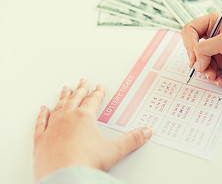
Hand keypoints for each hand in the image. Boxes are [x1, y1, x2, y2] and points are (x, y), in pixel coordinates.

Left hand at [33, 79, 151, 181]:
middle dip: (81, 89)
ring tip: (65, 89)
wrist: (64, 178)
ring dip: (63, 97)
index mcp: (84, 117)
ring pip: (59, 107)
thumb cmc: (86, 163)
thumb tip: (145, 132)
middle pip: (75, 98)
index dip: (98, 92)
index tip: (99, 87)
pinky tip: (43, 110)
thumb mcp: (114, 150)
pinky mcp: (41, 140)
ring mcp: (53, 128)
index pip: (93, 100)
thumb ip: (132, 140)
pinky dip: (42, 115)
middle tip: (83, 81)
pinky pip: (41, 123)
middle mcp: (67, 118)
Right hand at [181, 12, 221, 85]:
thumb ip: (205, 48)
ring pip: (198, 61)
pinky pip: (206, 70)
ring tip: (213, 76)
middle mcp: (213, 35)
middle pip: (191, 47)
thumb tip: (195, 62)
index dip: (189, 44)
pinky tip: (218, 79)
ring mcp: (216, 50)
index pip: (189, 30)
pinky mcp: (220, 63)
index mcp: (214, 21)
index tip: (195, 57)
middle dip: (196, 60)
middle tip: (202, 68)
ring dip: (204, 71)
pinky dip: (210, 76)